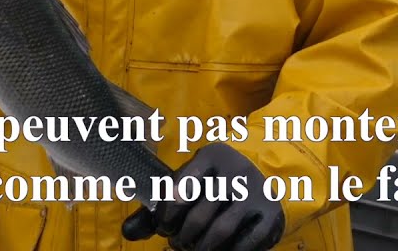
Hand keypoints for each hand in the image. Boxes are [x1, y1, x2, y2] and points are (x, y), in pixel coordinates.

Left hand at [122, 143, 284, 250]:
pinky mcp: (270, 214)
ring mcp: (256, 193)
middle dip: (182, 238)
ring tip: (195, 249)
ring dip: (201, 249)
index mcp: (212, 156)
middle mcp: (235, 172)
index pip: (180, 191)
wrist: (266, 173)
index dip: (166, 217)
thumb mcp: (189, 184)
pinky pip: (245, 244)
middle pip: (198, 217)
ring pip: (220, 232)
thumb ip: (159, 208)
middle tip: (178, 243)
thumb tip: (127, 232)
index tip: (165, 227)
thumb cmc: (215, 183)